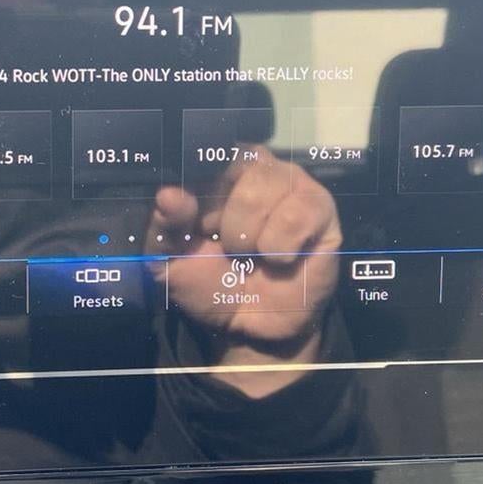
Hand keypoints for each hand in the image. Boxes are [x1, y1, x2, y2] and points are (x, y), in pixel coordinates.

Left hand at [148, 149, 341, 394]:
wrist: (252, 326)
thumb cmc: (210, 284)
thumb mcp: (170, 261)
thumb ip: (162, 227)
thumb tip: (168, 195)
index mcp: (211, 171)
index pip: (196, 157)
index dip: (192, 192)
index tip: (192, 226)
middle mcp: (251, 165)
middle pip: (229, 167)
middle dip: (219, 220)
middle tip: (226, 246)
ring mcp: (289, 181)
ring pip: (260, 189)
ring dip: (248, 237)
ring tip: (252, 254)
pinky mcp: (319, 206)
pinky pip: (295, 215)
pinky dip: (279, 248)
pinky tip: (279, 258)